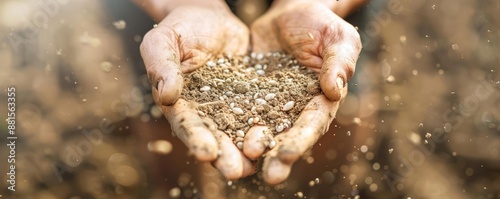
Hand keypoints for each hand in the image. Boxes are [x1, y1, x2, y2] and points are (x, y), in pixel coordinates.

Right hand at [140, 3, 253, 179]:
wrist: (209, 18)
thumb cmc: (179, 28)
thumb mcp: (164, 41)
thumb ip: (162, 66)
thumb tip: (166, 96)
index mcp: (180, 104)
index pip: (187, 125)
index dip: (196, 139)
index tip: (206, 153)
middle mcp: (205, 112)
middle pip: (215, 137)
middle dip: (225, 156)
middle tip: (235, 172)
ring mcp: (229, 107)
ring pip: (239, 132)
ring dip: (246, 150)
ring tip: (256, 165)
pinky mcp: (251, 97)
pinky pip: (260, 113)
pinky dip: (268, 127)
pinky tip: (278, 139)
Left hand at [246, 1, 361, 183]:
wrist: (288, 15)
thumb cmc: (320, 24)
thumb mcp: (336, 37)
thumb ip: (338, 61)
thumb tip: (334, 89)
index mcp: (320, 100)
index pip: (312, 124)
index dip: (300, 140)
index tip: (285, 155)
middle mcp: (295, 109)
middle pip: (286, 136)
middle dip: (276, 156)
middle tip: (267, 176)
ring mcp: (270, 104)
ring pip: (259, 130)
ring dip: (249, 149)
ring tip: (237, 164)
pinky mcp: (249, 94)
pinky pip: (237, 111)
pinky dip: (229, 126)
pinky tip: (216, 138)